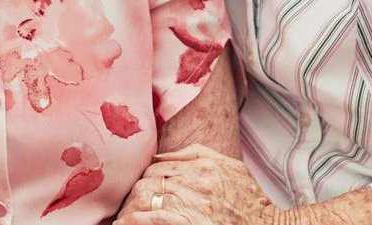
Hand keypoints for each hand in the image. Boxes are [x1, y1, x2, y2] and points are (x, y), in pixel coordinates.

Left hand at [115, 145, 282, 224]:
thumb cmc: (250, 200)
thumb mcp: (230, 166)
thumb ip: (196, 153)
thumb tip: (161, 154)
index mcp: (202, 165)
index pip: (158, 166)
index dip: (145, 178)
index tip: (140, 188)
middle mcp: (194, 181)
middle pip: (149, 181)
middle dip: (134, 193)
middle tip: (126, 204)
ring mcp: (191, 203)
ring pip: (147, 198)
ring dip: (130, 207)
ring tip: (121, 217)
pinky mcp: (187, 223)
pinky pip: (152, 218)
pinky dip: (135, 220)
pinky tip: (125, 224)